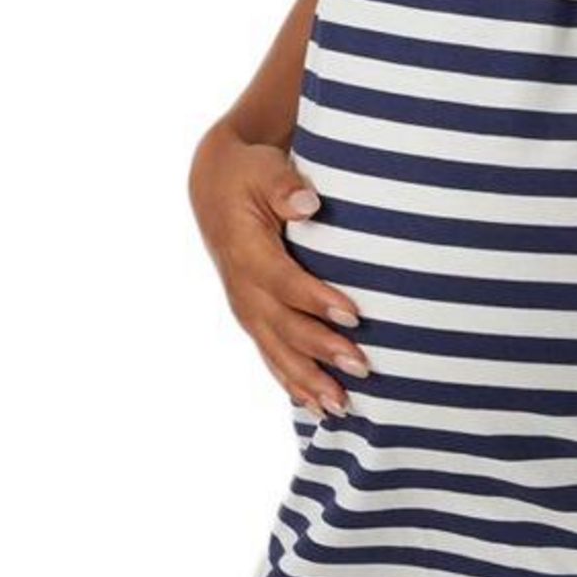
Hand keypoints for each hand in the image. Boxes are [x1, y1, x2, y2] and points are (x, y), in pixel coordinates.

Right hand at [189, 122, 366, 414]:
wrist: (215, 185)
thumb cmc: (248, 174)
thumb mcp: (262, 169)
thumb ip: (283, 186)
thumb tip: (309, 202)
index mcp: (246, 251)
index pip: (284, 281)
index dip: (316, 300)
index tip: (353, 316)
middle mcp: (243, 287)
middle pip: (283, 325)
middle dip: (321, 351)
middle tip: (362, 368)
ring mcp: (246, 306)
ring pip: (276, 350)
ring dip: (308, 380)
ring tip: (343, 406)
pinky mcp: (253, 316)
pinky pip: (272, 355)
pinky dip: (293, 383)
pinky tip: (317, 408)